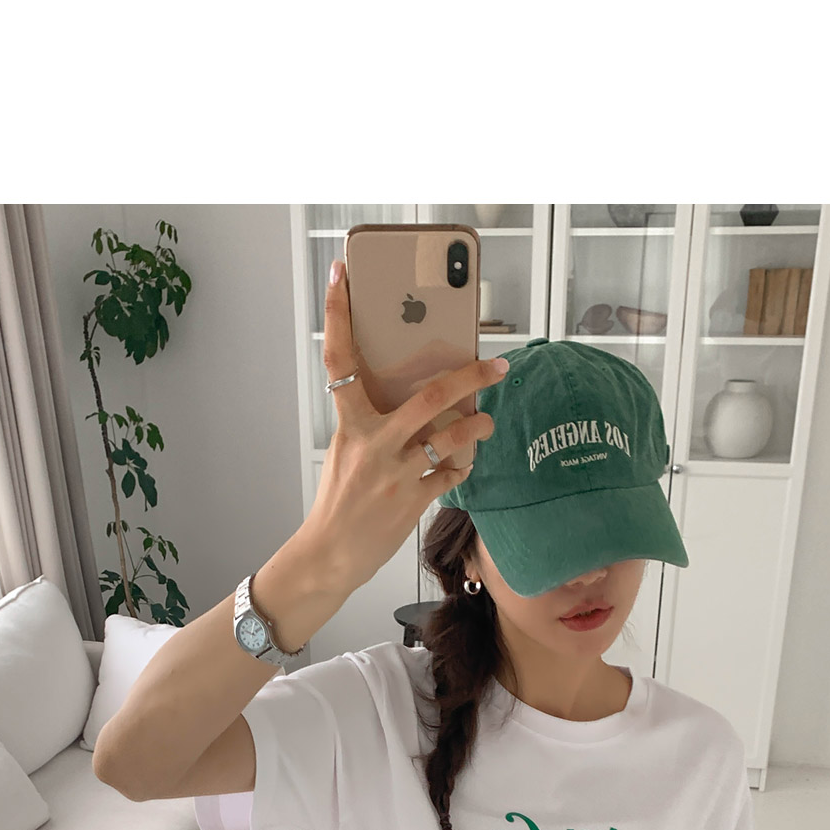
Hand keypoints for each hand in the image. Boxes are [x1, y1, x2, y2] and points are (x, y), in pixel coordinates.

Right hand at [303, 259, 508, 597]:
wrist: (331, 553)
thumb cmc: (339, 499)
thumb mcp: (347, 451)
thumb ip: (373, 421)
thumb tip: (416, 396)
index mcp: (350, 425)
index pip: (340, 360)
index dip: (339, 314)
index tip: (340, 276)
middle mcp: (374, 445)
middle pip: (429, 397)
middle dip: (470, 377)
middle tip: (498, 365)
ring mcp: (396, 475)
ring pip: (451, 438)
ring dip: (478, 427)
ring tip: (488, 421)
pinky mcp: (413, 503)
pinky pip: (450, 475)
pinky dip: (462, 465)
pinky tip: (466, 460)